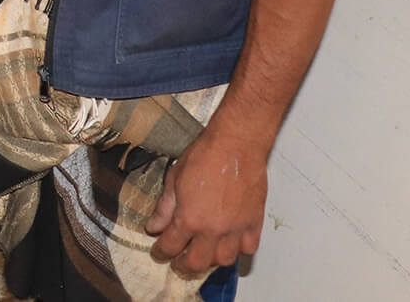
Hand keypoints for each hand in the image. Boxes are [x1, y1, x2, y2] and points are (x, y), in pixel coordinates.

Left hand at [144, 126, 267, 277]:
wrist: (236, 144)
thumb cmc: (205, 155)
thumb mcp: (174, 179)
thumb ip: (164, 207)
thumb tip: (154, 226)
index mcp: (189, 218)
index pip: (171, 246)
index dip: (161, 252)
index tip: (159, 252)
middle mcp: (213, 229)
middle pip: (197, 262)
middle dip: (184, 266)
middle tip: (178, 263)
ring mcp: (236, 229)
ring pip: (224, 260)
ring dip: (211, 260)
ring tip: (204, 254)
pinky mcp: (254, 222)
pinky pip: (249, 248)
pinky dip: (239, 250)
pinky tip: (231, 244)